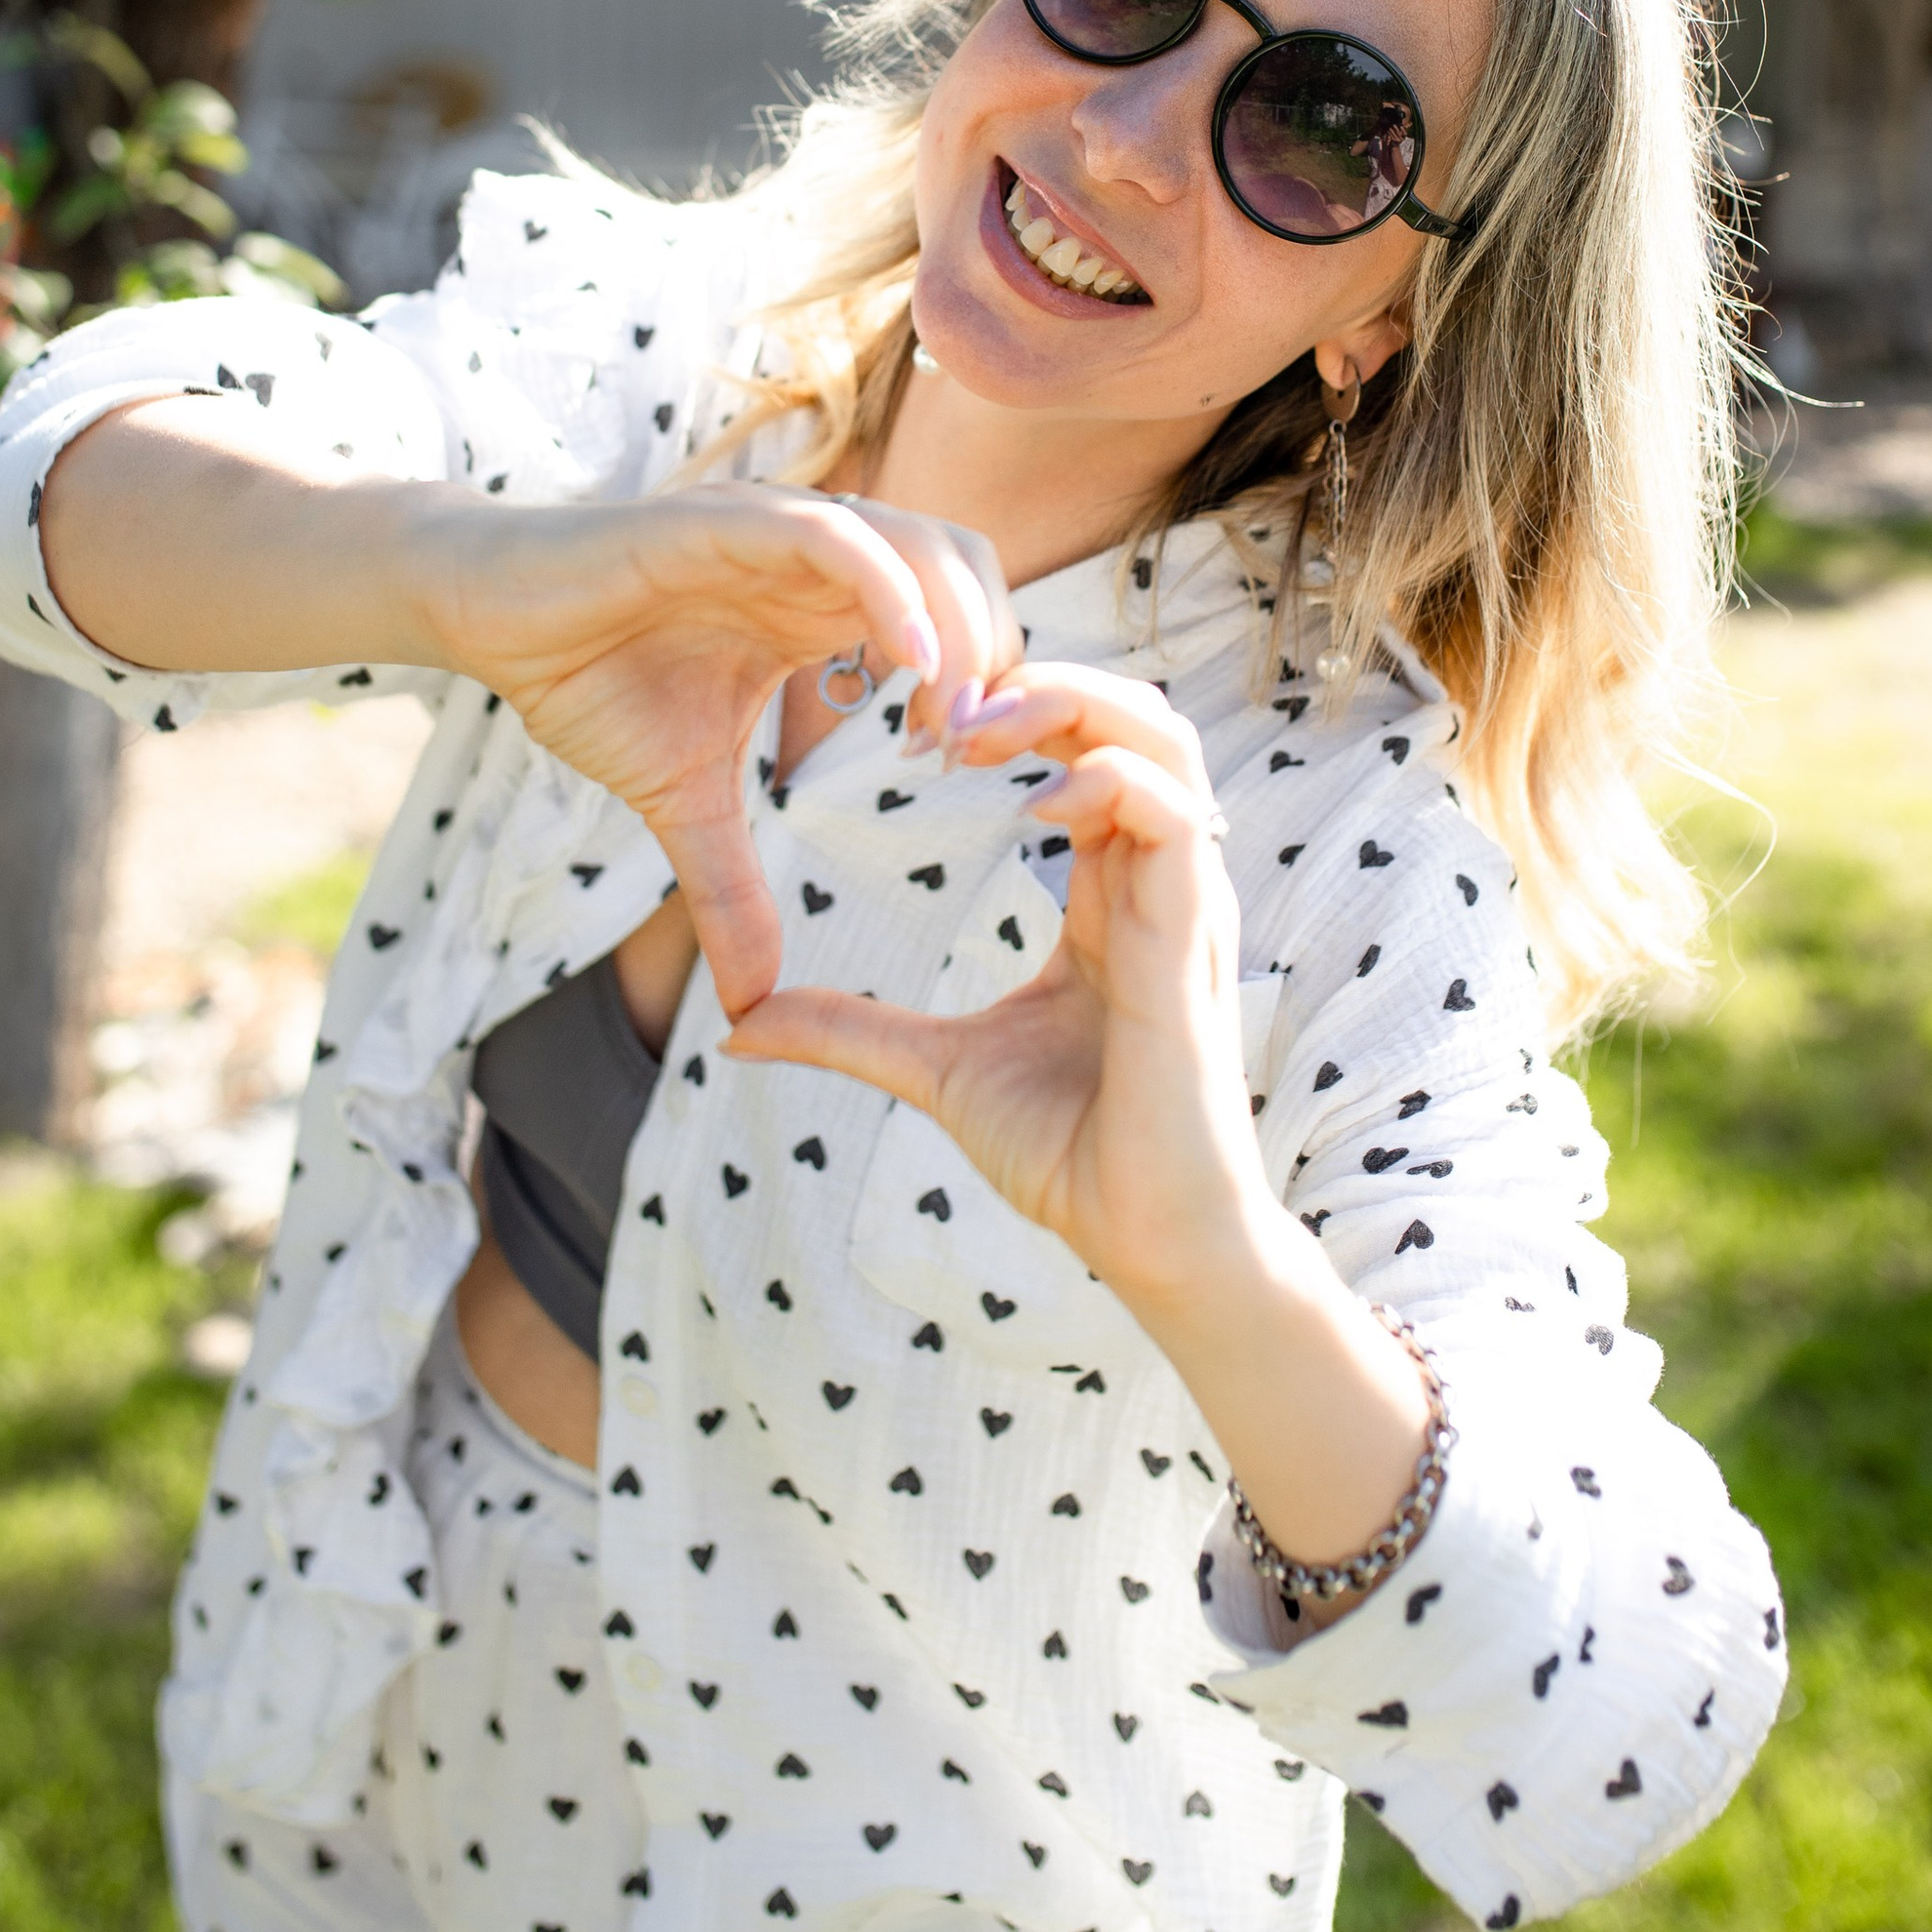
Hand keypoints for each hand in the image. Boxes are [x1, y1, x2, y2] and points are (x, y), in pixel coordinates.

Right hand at [418, 482, 1018, 1014]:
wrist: (489, 618)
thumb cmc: (588, 681)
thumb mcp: (681, 801)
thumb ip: (730, 888)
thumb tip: (751, 1003)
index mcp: (825, 604)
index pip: (955, 611)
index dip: (984, 681)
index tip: (967, 768)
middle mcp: (820, 556)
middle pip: (967, 568)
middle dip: (997, 654)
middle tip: (975, 752)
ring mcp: (780, 529)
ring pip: (922, 545)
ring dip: (961, 627)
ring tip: (951, 721)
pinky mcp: (729, 521)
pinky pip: (837, 536)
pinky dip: (889, 589)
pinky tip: (908, 661)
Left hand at [728, 664, 1263, 1316]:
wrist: (1147, 1245)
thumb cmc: (1071, 1155)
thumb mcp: (935, 1070)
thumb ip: (850, 1029)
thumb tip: (739, 1026)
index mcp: (1109, 895)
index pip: (1086, 754)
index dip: (1014, 720)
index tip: (923, 736)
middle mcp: (1155, 882)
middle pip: (1131, 719)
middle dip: (1043, 686)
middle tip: (946, 712)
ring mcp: (1182, 903)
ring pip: (1165, 741)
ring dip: (1077, 709)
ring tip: (984, 731)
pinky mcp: (1191, 940)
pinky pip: (1175, 817)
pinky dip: (1110, 781)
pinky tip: (1036, 804)